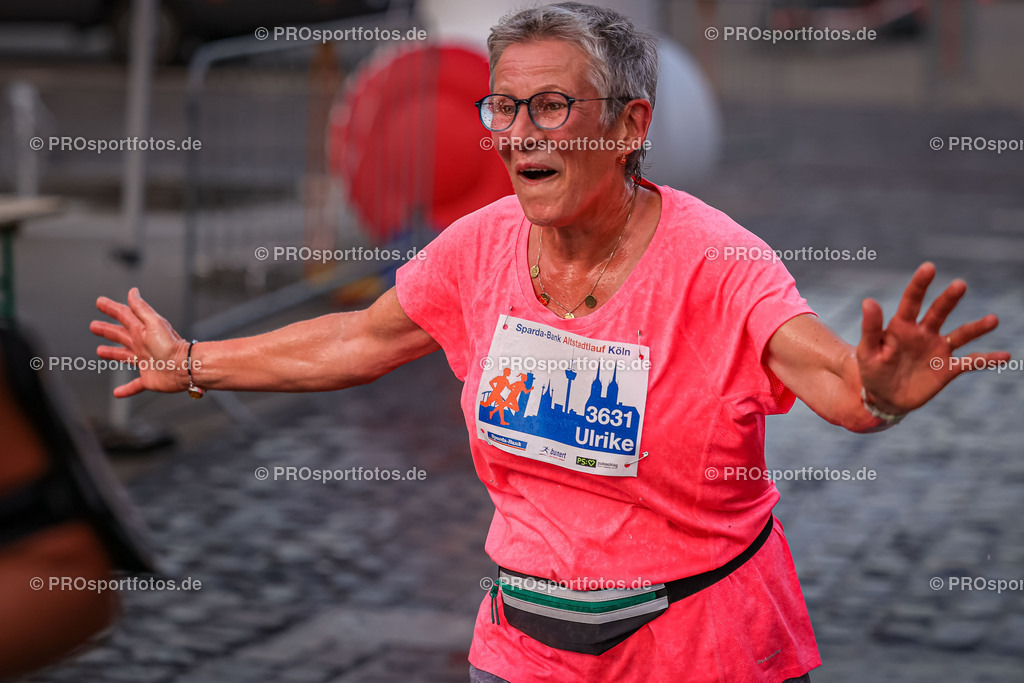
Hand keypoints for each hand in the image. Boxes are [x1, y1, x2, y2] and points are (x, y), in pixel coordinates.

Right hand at [90, 288, 189, 397]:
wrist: (184, 367)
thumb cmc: (170, 345)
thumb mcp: (154, 322)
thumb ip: (141, 308)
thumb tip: (133, 292)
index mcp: (142, 331)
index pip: (124, 316)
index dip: (111, 309)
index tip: (100, 302)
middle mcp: (142, 345)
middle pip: (120, 335)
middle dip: (107, 330)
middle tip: (94, 326)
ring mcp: (145, 362)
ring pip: (125, 356)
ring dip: (112, 353)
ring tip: (100, 351)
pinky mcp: (149, 378)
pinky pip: (135, 385)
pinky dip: (126, 389)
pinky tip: (117, 392)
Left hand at [857, 262, 1010, 413]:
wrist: (885, 397)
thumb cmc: (872, 370)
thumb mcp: (867, 352)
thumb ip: (870, 328)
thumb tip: (868, 301)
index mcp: (901, 327)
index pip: (911, 301)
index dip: (919, 285)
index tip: (928, 267)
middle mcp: (923, 333)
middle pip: (938, 312)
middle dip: (949, 299)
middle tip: (959, 285)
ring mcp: (938, 349)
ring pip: (960, 334)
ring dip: (976, 328)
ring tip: (992, 320)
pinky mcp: (948, 368)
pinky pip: (971, 362)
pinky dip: (987, 359)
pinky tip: (1005, 356)